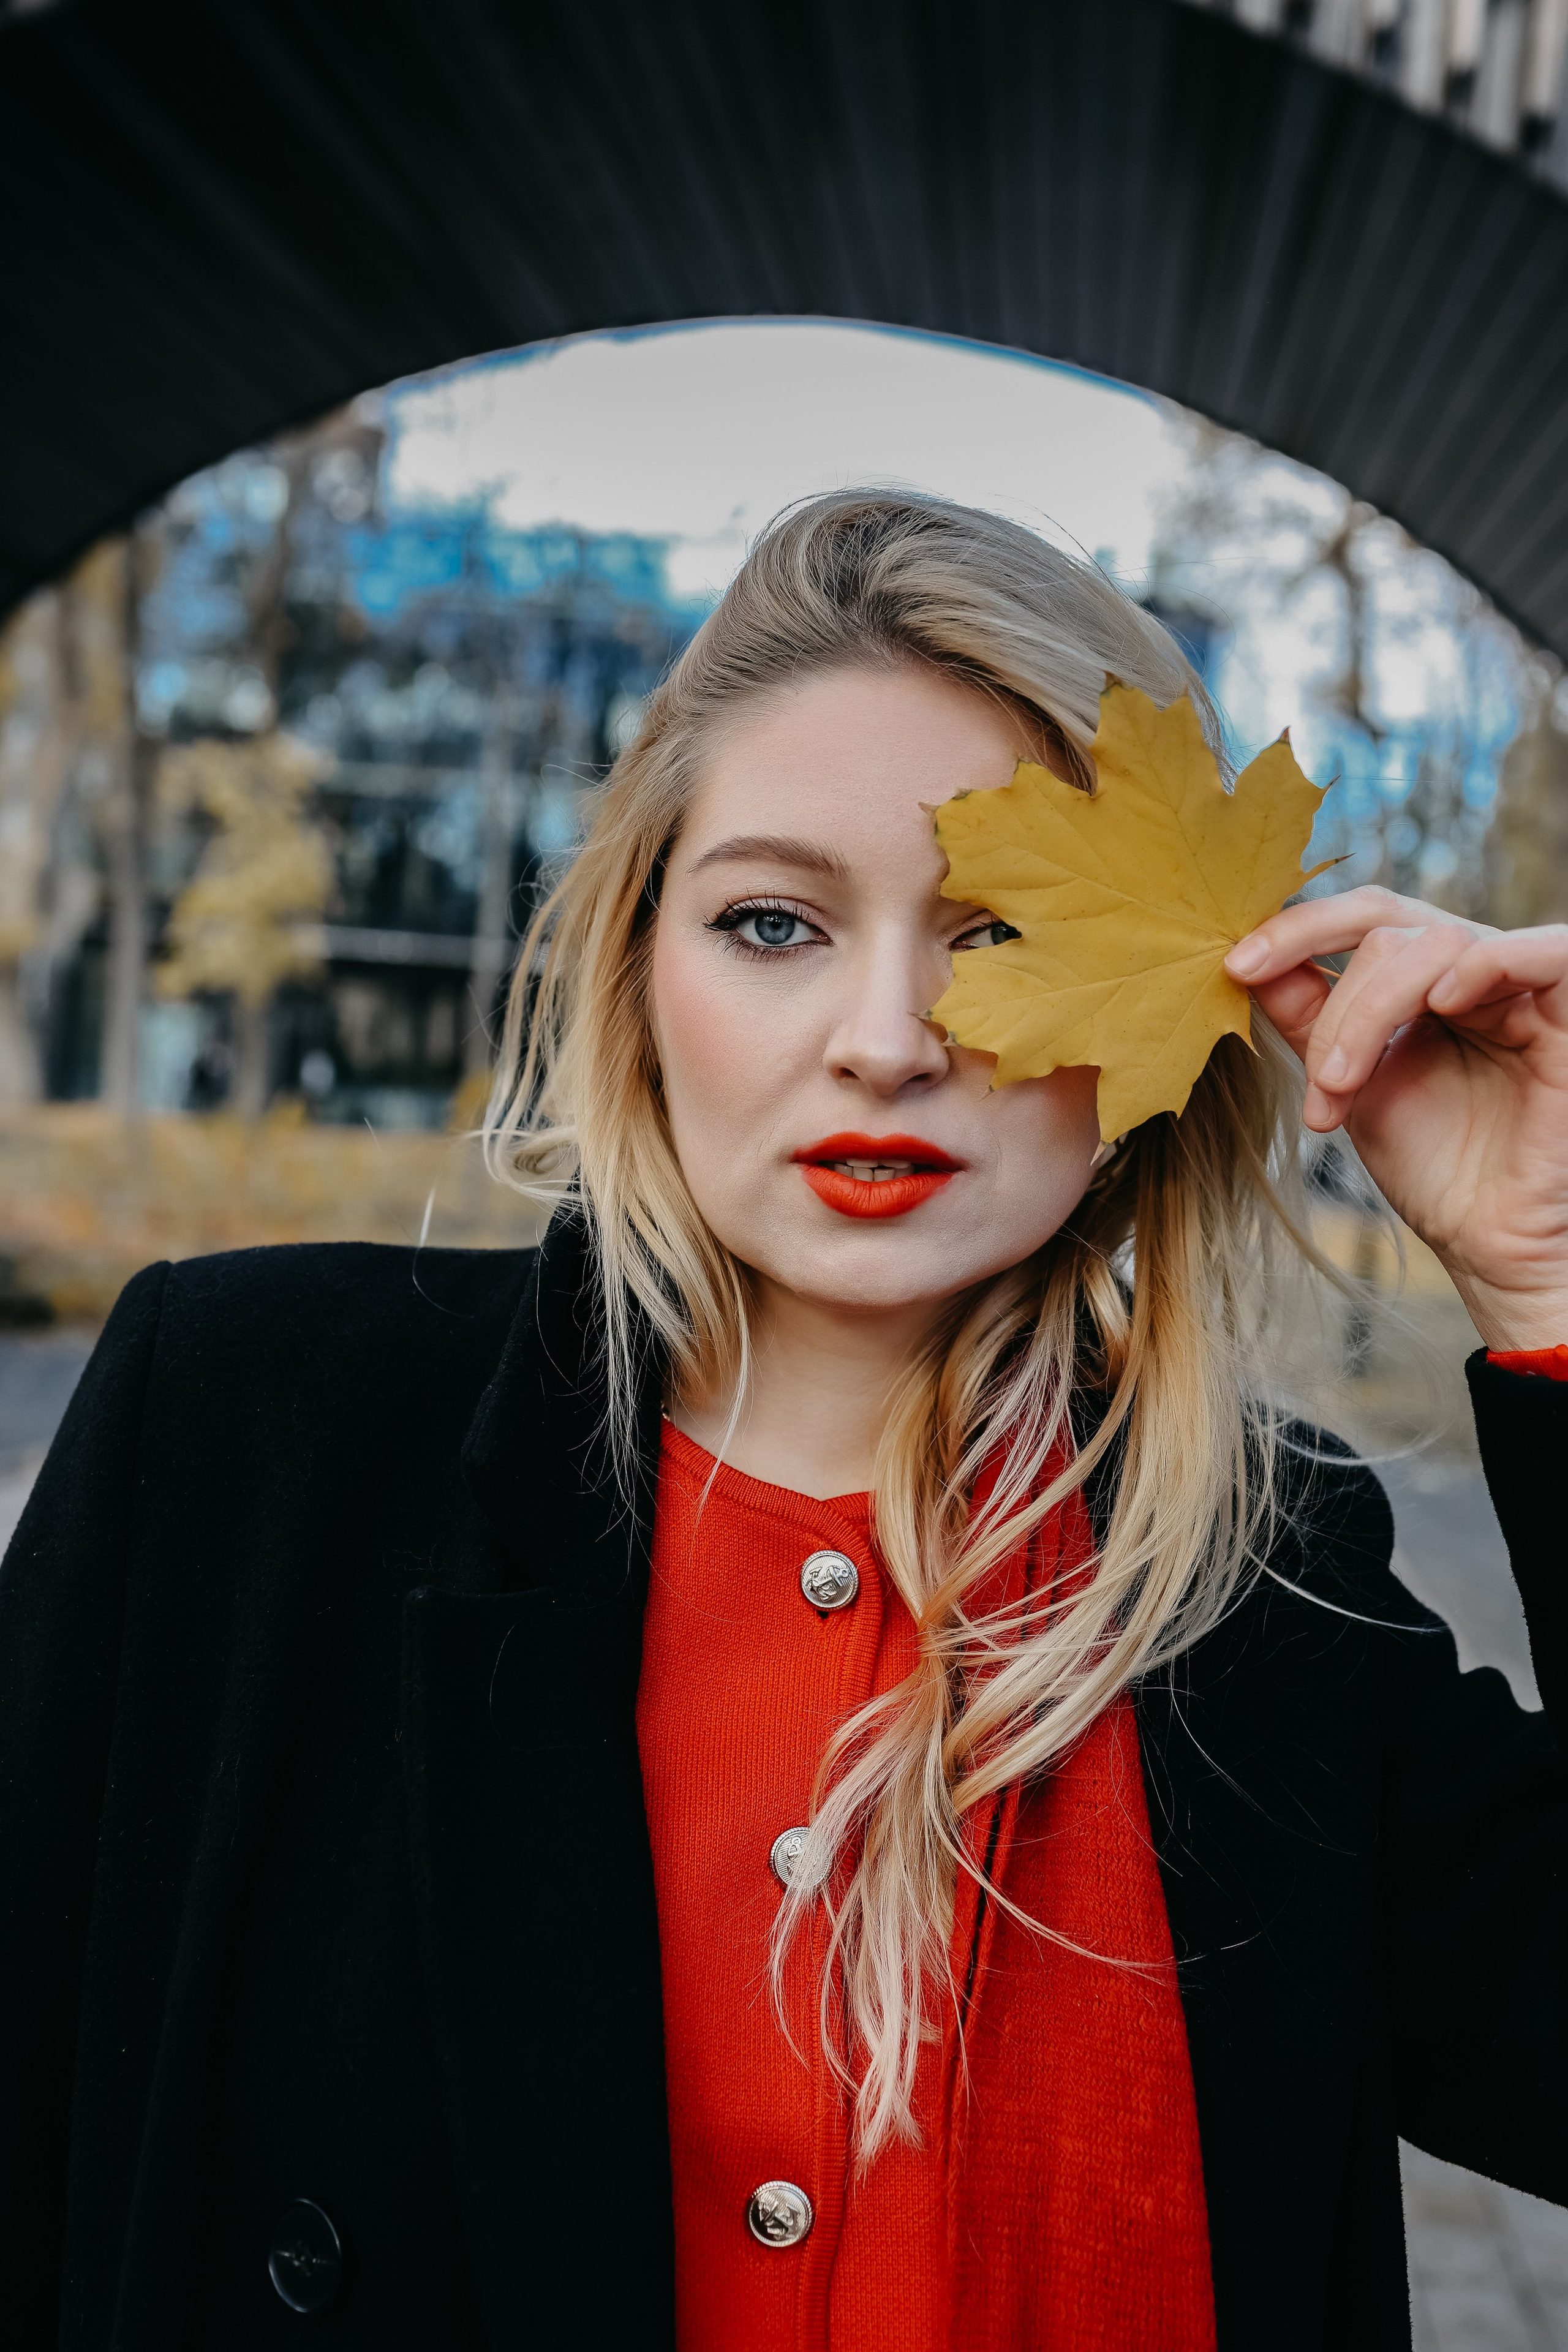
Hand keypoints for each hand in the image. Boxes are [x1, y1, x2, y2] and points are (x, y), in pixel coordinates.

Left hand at [1224, 888, 1567, 1352]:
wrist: (1487, 1243)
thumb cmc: (1432, 1168)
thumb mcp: (1349, 1084)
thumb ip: (1309, 1019)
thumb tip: (1250, 963)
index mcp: (1427, 980)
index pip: (1365, 917)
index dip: (1299, 929)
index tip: (1235, 966)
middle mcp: (1476, 973)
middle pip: (1391, 932)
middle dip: (1337, 1009)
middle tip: (1319, 1087)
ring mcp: (1524, 990)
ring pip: (1440, 942)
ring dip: (1374, 1013)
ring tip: (1344, 1090)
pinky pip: (1544, 950)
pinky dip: (1487, 964)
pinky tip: (1445, 1003)